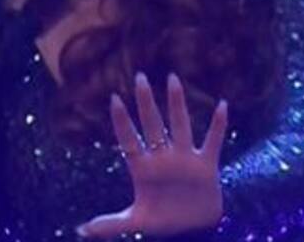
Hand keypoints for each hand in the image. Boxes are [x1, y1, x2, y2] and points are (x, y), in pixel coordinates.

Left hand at [77, 73, 228, 238]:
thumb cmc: (164, 220)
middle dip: (146, 102)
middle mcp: (163, 158)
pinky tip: (221, 105)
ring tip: (172, 78)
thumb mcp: (137, 223)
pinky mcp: (206, 165)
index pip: (129, 139)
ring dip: (177, 103)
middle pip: (153, 124)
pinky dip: (218, 124)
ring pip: (180, 124)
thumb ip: (111, 224)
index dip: (122, 121)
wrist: (195, 228)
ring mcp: (185, 158)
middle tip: (139, 76)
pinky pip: (213, 140)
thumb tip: (81, 230)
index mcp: (144, 169)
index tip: (114, 98)